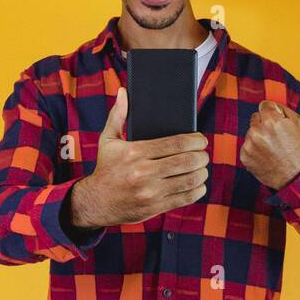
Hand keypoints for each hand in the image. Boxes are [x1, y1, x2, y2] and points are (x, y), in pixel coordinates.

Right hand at [68, 87, 209, 227]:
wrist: (96, 202)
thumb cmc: (106, 168)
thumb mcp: (108, 140)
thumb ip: (118, 115)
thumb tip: (124, 92)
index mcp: (135, 152)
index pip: (176, 143)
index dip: (195, 140)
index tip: (201, 140)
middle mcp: (143, 172)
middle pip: (187, 161)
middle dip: (202, 156)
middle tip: (203, 153)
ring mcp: (150, 192)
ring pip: (190, 180)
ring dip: (202, 172)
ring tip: (202, 168)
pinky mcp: (155, 207)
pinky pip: (186, 198)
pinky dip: (198, 190)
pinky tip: (198, 184)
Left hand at [239, 100, 299, 190]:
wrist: (295, 177)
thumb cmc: (299, 150)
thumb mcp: (299, 123)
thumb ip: (283, 110)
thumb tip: (271, 106)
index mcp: (271, 120)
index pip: (264, 106)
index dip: (273, 114)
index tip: (277, 123)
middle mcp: (257, 130)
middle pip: (256, 118)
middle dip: (264, 125)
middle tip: (277, 138)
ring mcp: (249, 143)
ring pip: (251, 133)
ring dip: (259, 138)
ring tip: (273, 149)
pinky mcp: (244, 155)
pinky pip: (247, 146)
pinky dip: (254, 150)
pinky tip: (266, 156)